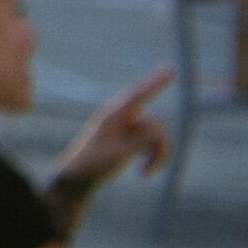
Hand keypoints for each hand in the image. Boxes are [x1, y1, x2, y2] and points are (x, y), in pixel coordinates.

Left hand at [56, 68, 174, 189]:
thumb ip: (139, 143)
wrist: (78, 179)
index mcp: (112, 116)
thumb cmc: (91, 165)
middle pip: (155, 124)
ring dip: (157, 156)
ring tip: (143, 174)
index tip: (170, 69)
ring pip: (157, 136)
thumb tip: (159, 133)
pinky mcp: (132, 140)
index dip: (155, 82)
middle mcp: (122, 118)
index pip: (137, 95)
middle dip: (160, 146)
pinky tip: (142, 174)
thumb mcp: (116, 155)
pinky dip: (154, 159)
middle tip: (150, 169)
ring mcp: (128, 129)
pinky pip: (154, 144)